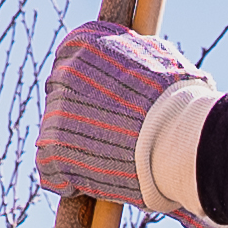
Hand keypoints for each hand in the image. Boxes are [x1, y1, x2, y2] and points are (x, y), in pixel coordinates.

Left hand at [37, 19, 204, 209]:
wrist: (177, 136)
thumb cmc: (178, 99)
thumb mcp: (159, 57)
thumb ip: (134, 54)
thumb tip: (135, 50)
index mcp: (84, 44)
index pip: (73, 60)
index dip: (90, 85)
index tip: (106, 102)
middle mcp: (63, 73)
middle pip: (61, 96)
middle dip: (79, 115)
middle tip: (109, 134)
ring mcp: (55, 113)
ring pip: (55, 134)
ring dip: (76, 148)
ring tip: (109, 161)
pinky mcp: (54, 152)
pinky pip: (49, 170)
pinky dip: (67, 180)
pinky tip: (92, 183)